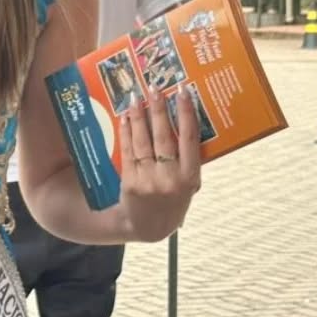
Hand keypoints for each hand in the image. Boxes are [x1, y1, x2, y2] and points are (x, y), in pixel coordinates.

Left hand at [117, 91, 201, 241]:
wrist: (148, 227)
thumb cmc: (172, 202)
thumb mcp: (188, 186)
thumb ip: (188, 161)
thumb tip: (185, 123)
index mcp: (190, 177)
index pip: (190, 140)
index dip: (187, 114)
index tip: (184, 93)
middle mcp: (171, 178)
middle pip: (165, 137)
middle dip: (159, 110)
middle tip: (156, 89)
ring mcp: (149, 180)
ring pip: (144, 142)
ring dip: (140, 117)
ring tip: (136, 98)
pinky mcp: (130, 181)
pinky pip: (128, 151)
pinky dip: (127, 132)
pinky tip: (126, 117)